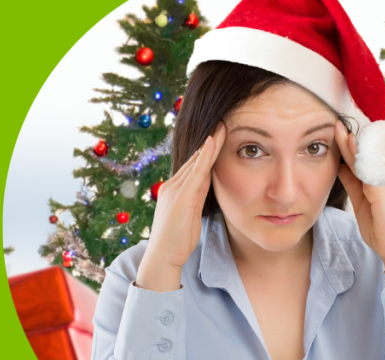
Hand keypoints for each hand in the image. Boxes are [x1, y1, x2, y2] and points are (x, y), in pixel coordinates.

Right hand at [136, 122, 226, 291]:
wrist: (162, 256)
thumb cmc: (177, 240)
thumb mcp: (190, 216)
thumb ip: (197, 199)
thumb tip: (207, 186)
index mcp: (176, 190)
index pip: (194, 166)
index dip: (206, 151)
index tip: (217, 136)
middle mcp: (173, 185)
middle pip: (195, 159)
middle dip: (209, 141)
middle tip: (222, 123)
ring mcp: (176, 189)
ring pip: (196, 161)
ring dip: (210, 143)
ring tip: (221, 126)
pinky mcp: (181, 196)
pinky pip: (196, 171)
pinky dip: (205, 155)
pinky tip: (213, 142)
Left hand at [334, 120, 384, 278]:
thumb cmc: (381, 227)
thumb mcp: (361, 201)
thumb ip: (353, 183)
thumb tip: (340, 166)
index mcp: (379, 179)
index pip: (363, 158)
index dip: (351, 144)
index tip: (337, 129)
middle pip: (367, 154)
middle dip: (351, 138)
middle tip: (336, 122)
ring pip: (370, 161)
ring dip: (355, 145)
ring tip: (342, 130)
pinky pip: (372, 174)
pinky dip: (362, 162)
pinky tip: (353, 152)